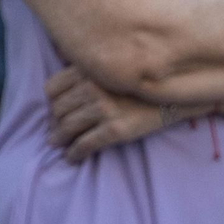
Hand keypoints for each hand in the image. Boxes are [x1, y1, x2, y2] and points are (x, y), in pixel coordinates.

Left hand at [45, 66, 162, 162]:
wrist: (172, 95)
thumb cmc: (138, 81)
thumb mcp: (108, 66)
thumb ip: (85, 69)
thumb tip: (57, 72)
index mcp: (87, 70)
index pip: (52, 89)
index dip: (51, 102)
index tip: (55, 111)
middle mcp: (92, 88)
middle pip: (58, 109)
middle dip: (55, 122)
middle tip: (55, 130)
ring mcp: (103, 109)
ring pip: (67, 127)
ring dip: (59, 138)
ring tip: (57, 143)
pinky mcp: (115, 129)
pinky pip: (85, 144)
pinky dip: (74, 153)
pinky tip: (72, 157)